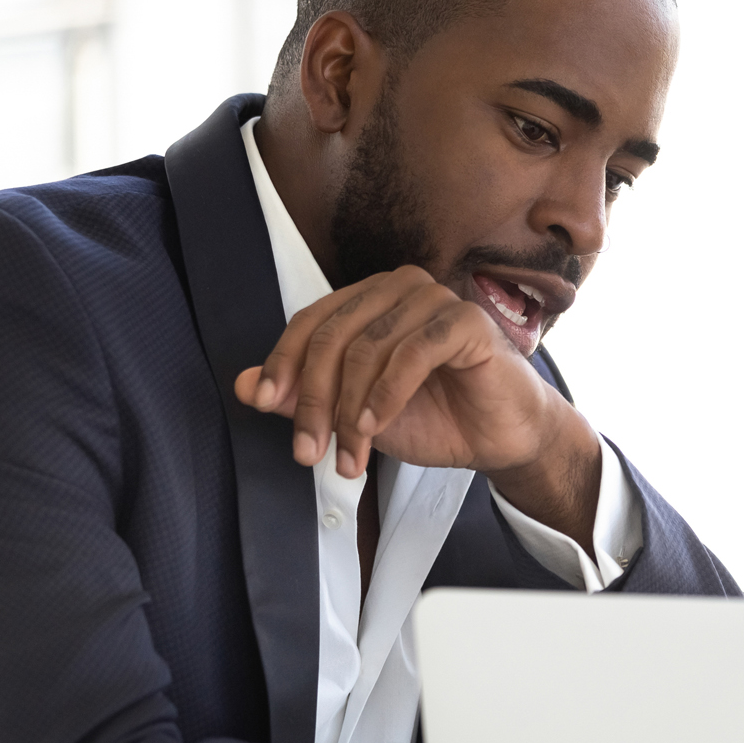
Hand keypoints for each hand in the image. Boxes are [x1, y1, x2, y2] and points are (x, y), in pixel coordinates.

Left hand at [233, 266, 601, 539]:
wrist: (500, 436)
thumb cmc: (435, 416)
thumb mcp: (355, 414)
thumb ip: (304, 397)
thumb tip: (243, 385)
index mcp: (371, 299)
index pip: (311, 321)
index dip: (282, 363)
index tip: (266, 404)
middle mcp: (400, 288)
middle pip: (333, 336)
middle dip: (314, 400)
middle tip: (308, 451)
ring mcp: (436, 300)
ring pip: (368, 348)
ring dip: (351, 410)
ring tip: (350, 455)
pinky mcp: (467, 322)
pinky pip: (413, 352)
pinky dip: (387, 394)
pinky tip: (377, 426)